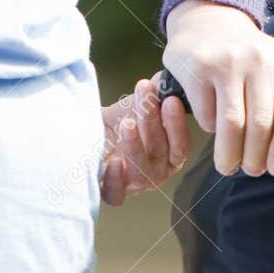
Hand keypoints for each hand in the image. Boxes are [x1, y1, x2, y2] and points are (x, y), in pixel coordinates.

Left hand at [100, 75, 190, 204]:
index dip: (177, 123)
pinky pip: (117, 194)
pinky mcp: (113, 191)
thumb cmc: (122, 122)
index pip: (180, 143)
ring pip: (141, 172)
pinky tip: (113, 161)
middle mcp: (158, 171)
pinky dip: (115, 179)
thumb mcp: (137, 104)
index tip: (170, 100)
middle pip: (159, 151)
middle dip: (153, 121)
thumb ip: (154, 93)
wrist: (93, 134)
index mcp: (171, 153)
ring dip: (135, 146)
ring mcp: (136, 183)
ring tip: (128, 123)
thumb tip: (165, 77)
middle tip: (146, 97)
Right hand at [163, 0, 273, 177]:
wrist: (208, 21)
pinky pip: (207, 115)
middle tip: (249, 170)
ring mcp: (229, 61)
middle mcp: (260, 58)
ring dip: (230, 155)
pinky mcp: (200, 67)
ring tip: (228, 165)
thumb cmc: (246, 58)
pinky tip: (212, 125)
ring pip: (232, 125)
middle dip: (254, 158)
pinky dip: (209, 129)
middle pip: (261, 125)